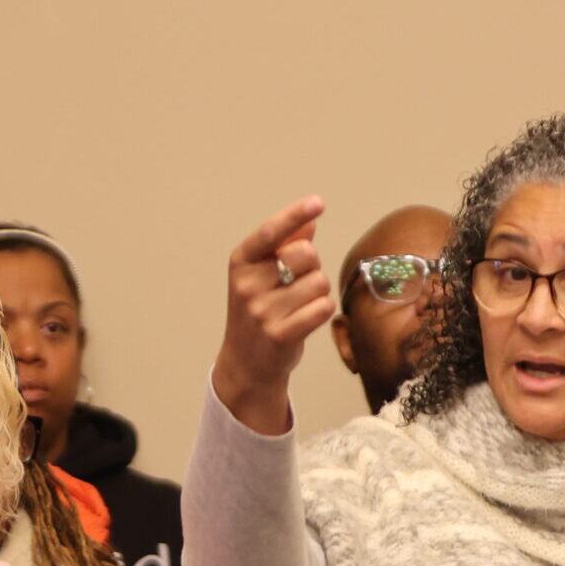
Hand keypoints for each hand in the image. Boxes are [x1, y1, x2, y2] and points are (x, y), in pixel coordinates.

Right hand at [211, 195, 330, 433]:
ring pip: (319, 283)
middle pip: (306, 255)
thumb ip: (285, 246)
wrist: (246, 362)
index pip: (271, 232)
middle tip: (297, 284)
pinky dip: (323, 311)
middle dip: (312, 266)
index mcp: (241, 262)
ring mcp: (262, 311)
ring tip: (299, 305)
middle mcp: (247, 284)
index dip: (295, 215)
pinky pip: (323, 308)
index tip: (317, 203)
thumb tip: (310, 221)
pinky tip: (307, 319)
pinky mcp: (280, 334)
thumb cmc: (260, 310)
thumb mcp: (263, 275)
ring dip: (319, 293)